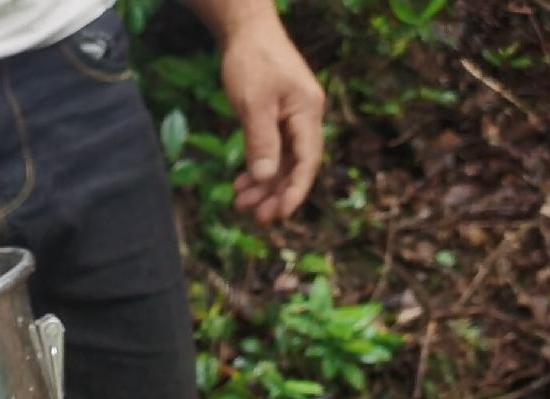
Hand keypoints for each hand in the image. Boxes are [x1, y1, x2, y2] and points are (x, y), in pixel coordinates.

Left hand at [219, 17, 325, 222]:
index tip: (278, 215)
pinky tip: (243, 183)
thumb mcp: (253, 103)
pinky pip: (274, 149)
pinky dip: (259, 167)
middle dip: (277, 194)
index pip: (307, 162)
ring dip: (265, 184)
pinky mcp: (277, 114)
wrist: (245, 29)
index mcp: (307, 112)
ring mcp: (292, 115)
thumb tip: (267, 178)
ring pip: (284, 160)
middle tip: (256, 219)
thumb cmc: (251, 60)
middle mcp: (306, 116)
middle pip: (297, 166)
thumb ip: (261, 141)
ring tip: (241, 204)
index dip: (295, 192)